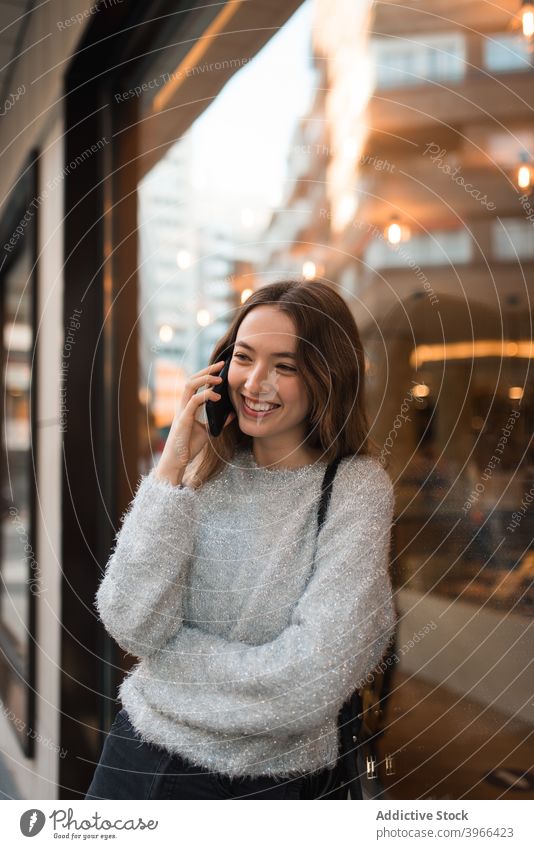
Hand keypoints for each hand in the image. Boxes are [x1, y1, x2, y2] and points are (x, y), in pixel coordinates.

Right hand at [154, 360, 235, 483]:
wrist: (178, 461)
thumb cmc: (189, 446)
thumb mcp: (208, 431)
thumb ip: (218, 421)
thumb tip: (232, 414)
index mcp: (188, 407)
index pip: (195, 384)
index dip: (206, 374)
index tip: (220, 368)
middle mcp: (183, 406)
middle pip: (191, 380)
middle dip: (206, 371)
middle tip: (221, 365)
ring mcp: (182, 411)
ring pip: (190, 386)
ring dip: (204, 379)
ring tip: (219, 379)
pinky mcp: (183, 419)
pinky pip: (193, 401)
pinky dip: (205, 396)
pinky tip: (216, 397)